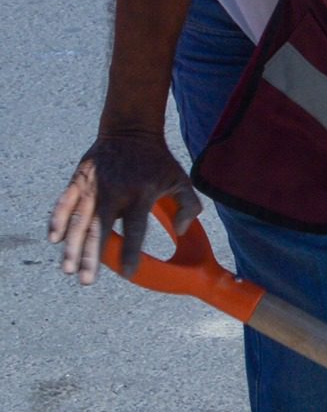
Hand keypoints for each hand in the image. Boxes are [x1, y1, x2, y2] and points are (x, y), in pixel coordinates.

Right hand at [49, 133, 201, 286]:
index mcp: (141, 195)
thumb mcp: (181, 179)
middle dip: (92, 257)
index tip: (129, 273)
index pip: (135, 229)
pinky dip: (57, 220)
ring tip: (68, 270)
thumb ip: (189, 206)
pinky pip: (64, 203)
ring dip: (71, 247)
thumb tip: (183, 231)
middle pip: (100, 230)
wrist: (130, 130)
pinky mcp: (78, 181)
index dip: (131, 252)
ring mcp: (93, 187)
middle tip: (86, 281)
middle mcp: (115, 193)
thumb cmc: (157, 160)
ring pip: (78, 222)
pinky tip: (53, 239)